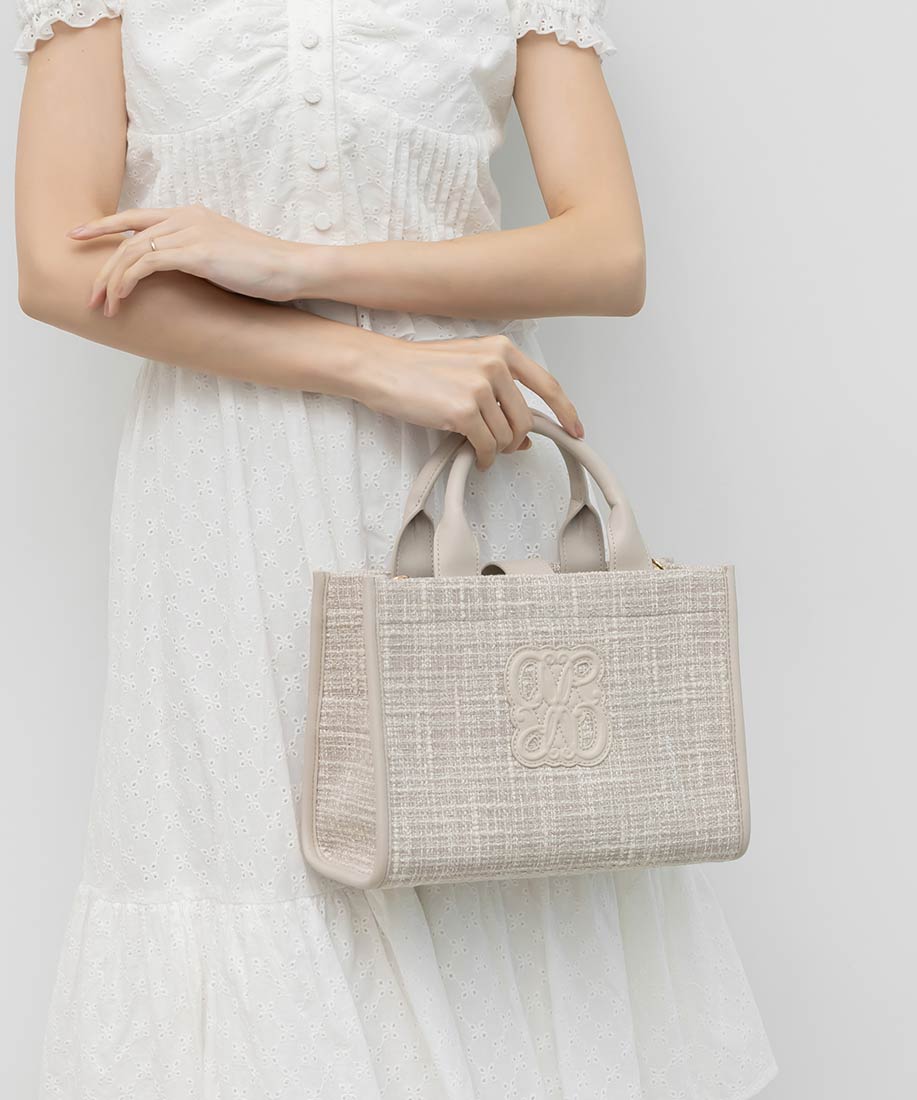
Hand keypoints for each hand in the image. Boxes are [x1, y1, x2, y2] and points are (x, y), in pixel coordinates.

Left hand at [67, 204, 323, 315]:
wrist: (290, 268)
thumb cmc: (263, 270)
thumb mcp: (222, 258)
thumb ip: (196, 256)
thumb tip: (178, 275)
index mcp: (190, 214)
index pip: (135, 217)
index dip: (103, 226)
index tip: (77, 235)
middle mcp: (185, 217)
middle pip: (128, 238)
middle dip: (103, 268)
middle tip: (89, 295)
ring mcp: (190, 232)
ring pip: (132, 252)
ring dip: (112, 281)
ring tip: (103, 306)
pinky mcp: (196, 252)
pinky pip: (147, 265)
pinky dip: (128, 281)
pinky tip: (122, 298)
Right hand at [351, 333, 583, 468]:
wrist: (382, 368)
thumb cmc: (419, 369)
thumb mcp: (468, 368)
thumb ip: (500, 394)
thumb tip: (526, 435)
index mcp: (501, 349)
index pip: (547, 384)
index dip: (565, 411)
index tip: (575, 429)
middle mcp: (495, 364)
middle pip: (526, 420)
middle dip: (515, 440)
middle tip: (500, 446)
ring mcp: (480, 387)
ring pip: (507, 437)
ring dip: (496, 450)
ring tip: (479, 446)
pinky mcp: (463, 411)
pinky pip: (487, 447)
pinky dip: (484, 458)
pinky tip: (476, 457)